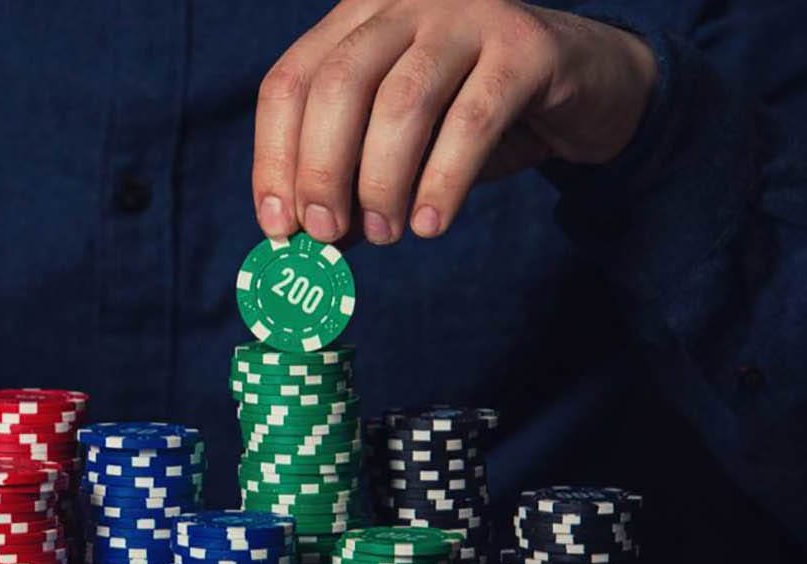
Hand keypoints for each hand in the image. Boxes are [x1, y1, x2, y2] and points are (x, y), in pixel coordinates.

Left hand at [253, 0, 657, 243]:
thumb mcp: (399, 151)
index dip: (274, 158)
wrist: (585, 90)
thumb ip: (349, 185)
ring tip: (386, 235)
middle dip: (321, 171)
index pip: (290, 82)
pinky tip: (432, 225)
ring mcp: (466, 14)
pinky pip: (472, 120)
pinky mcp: (525, 45)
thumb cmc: (472, 121)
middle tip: (327, 234)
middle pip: (336, 85)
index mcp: (356, 19)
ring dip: (382, 182)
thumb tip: (302, 243)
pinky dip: (443, 182)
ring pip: (402, 101)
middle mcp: (404, 2)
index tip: (277, 228)